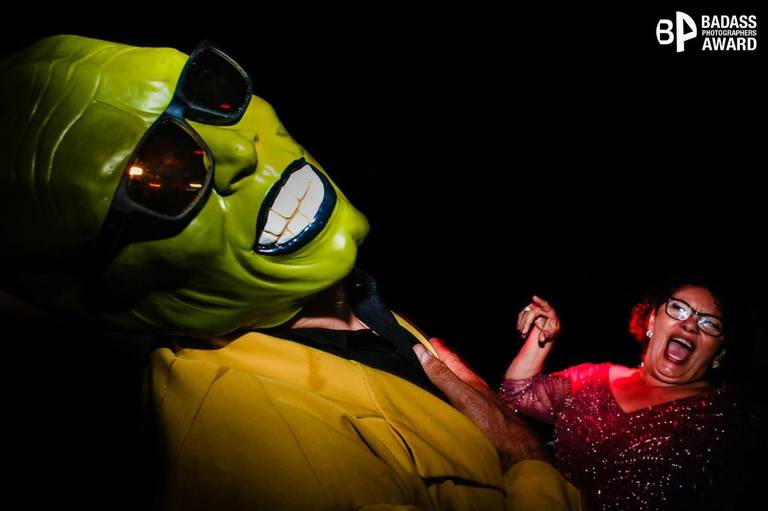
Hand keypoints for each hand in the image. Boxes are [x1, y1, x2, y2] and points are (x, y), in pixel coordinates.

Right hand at [414, 339, 547, 470]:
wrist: (517, 448)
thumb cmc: (491, 422)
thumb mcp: (462, 395)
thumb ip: (443, 375)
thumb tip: (422, 352)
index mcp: (470, 380)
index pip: (451, 358)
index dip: (438, 349)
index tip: (425, 340)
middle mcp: (476, 388)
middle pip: (458, 369)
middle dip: (444, 359)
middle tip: (432, 351)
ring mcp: (482, 402)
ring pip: (463, 383)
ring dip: (451, 375)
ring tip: (442, 371)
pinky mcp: (484, 417)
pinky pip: (466, 398)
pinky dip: (456, 393)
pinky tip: (456, 400)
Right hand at [517, 295, 559, 346]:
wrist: (548, 329)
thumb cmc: (552, 329)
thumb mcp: (553, 333)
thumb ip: (547, 335)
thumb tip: (541, 339)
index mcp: (549, 310)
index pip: (545, 304)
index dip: (539, 301)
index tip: (534, 297)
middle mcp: (540, 308)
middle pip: (531, 312)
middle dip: (526, 323)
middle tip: (524, 333)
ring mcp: (533, 308)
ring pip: (524, 313)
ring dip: (522, 324)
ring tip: (522, 334)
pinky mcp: (528, 311)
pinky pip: (521, 315)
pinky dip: (520, 323)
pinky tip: (520, 330)